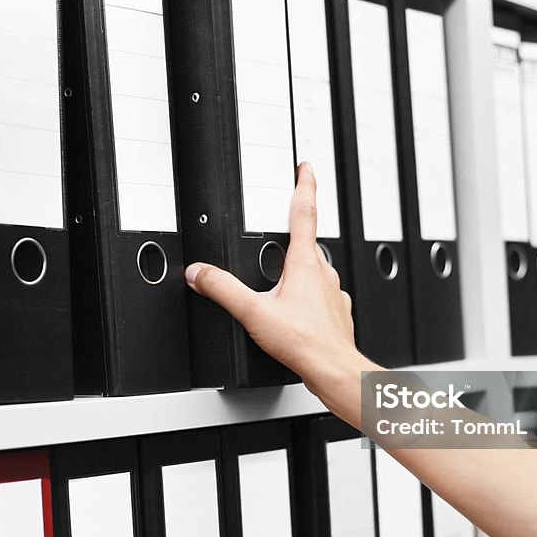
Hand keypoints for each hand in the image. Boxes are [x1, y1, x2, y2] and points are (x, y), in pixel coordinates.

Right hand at [184, 163, 371, 399]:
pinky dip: (310, 297)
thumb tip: (200, 274)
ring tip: (281, 280)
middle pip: (308, 242)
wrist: (333, 369)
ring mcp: (333, 293)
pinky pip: (323, 296)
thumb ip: (222, 289)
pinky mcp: (337, 313)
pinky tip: (297, 312)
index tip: (306, 168)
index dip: (304, 185)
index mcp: (304, 263)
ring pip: (316, 270)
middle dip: (295, 233)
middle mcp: (323, 273)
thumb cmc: (304, 342)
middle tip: (282, 228)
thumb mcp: (253, 312)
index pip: (305, 212)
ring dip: (301, 268)